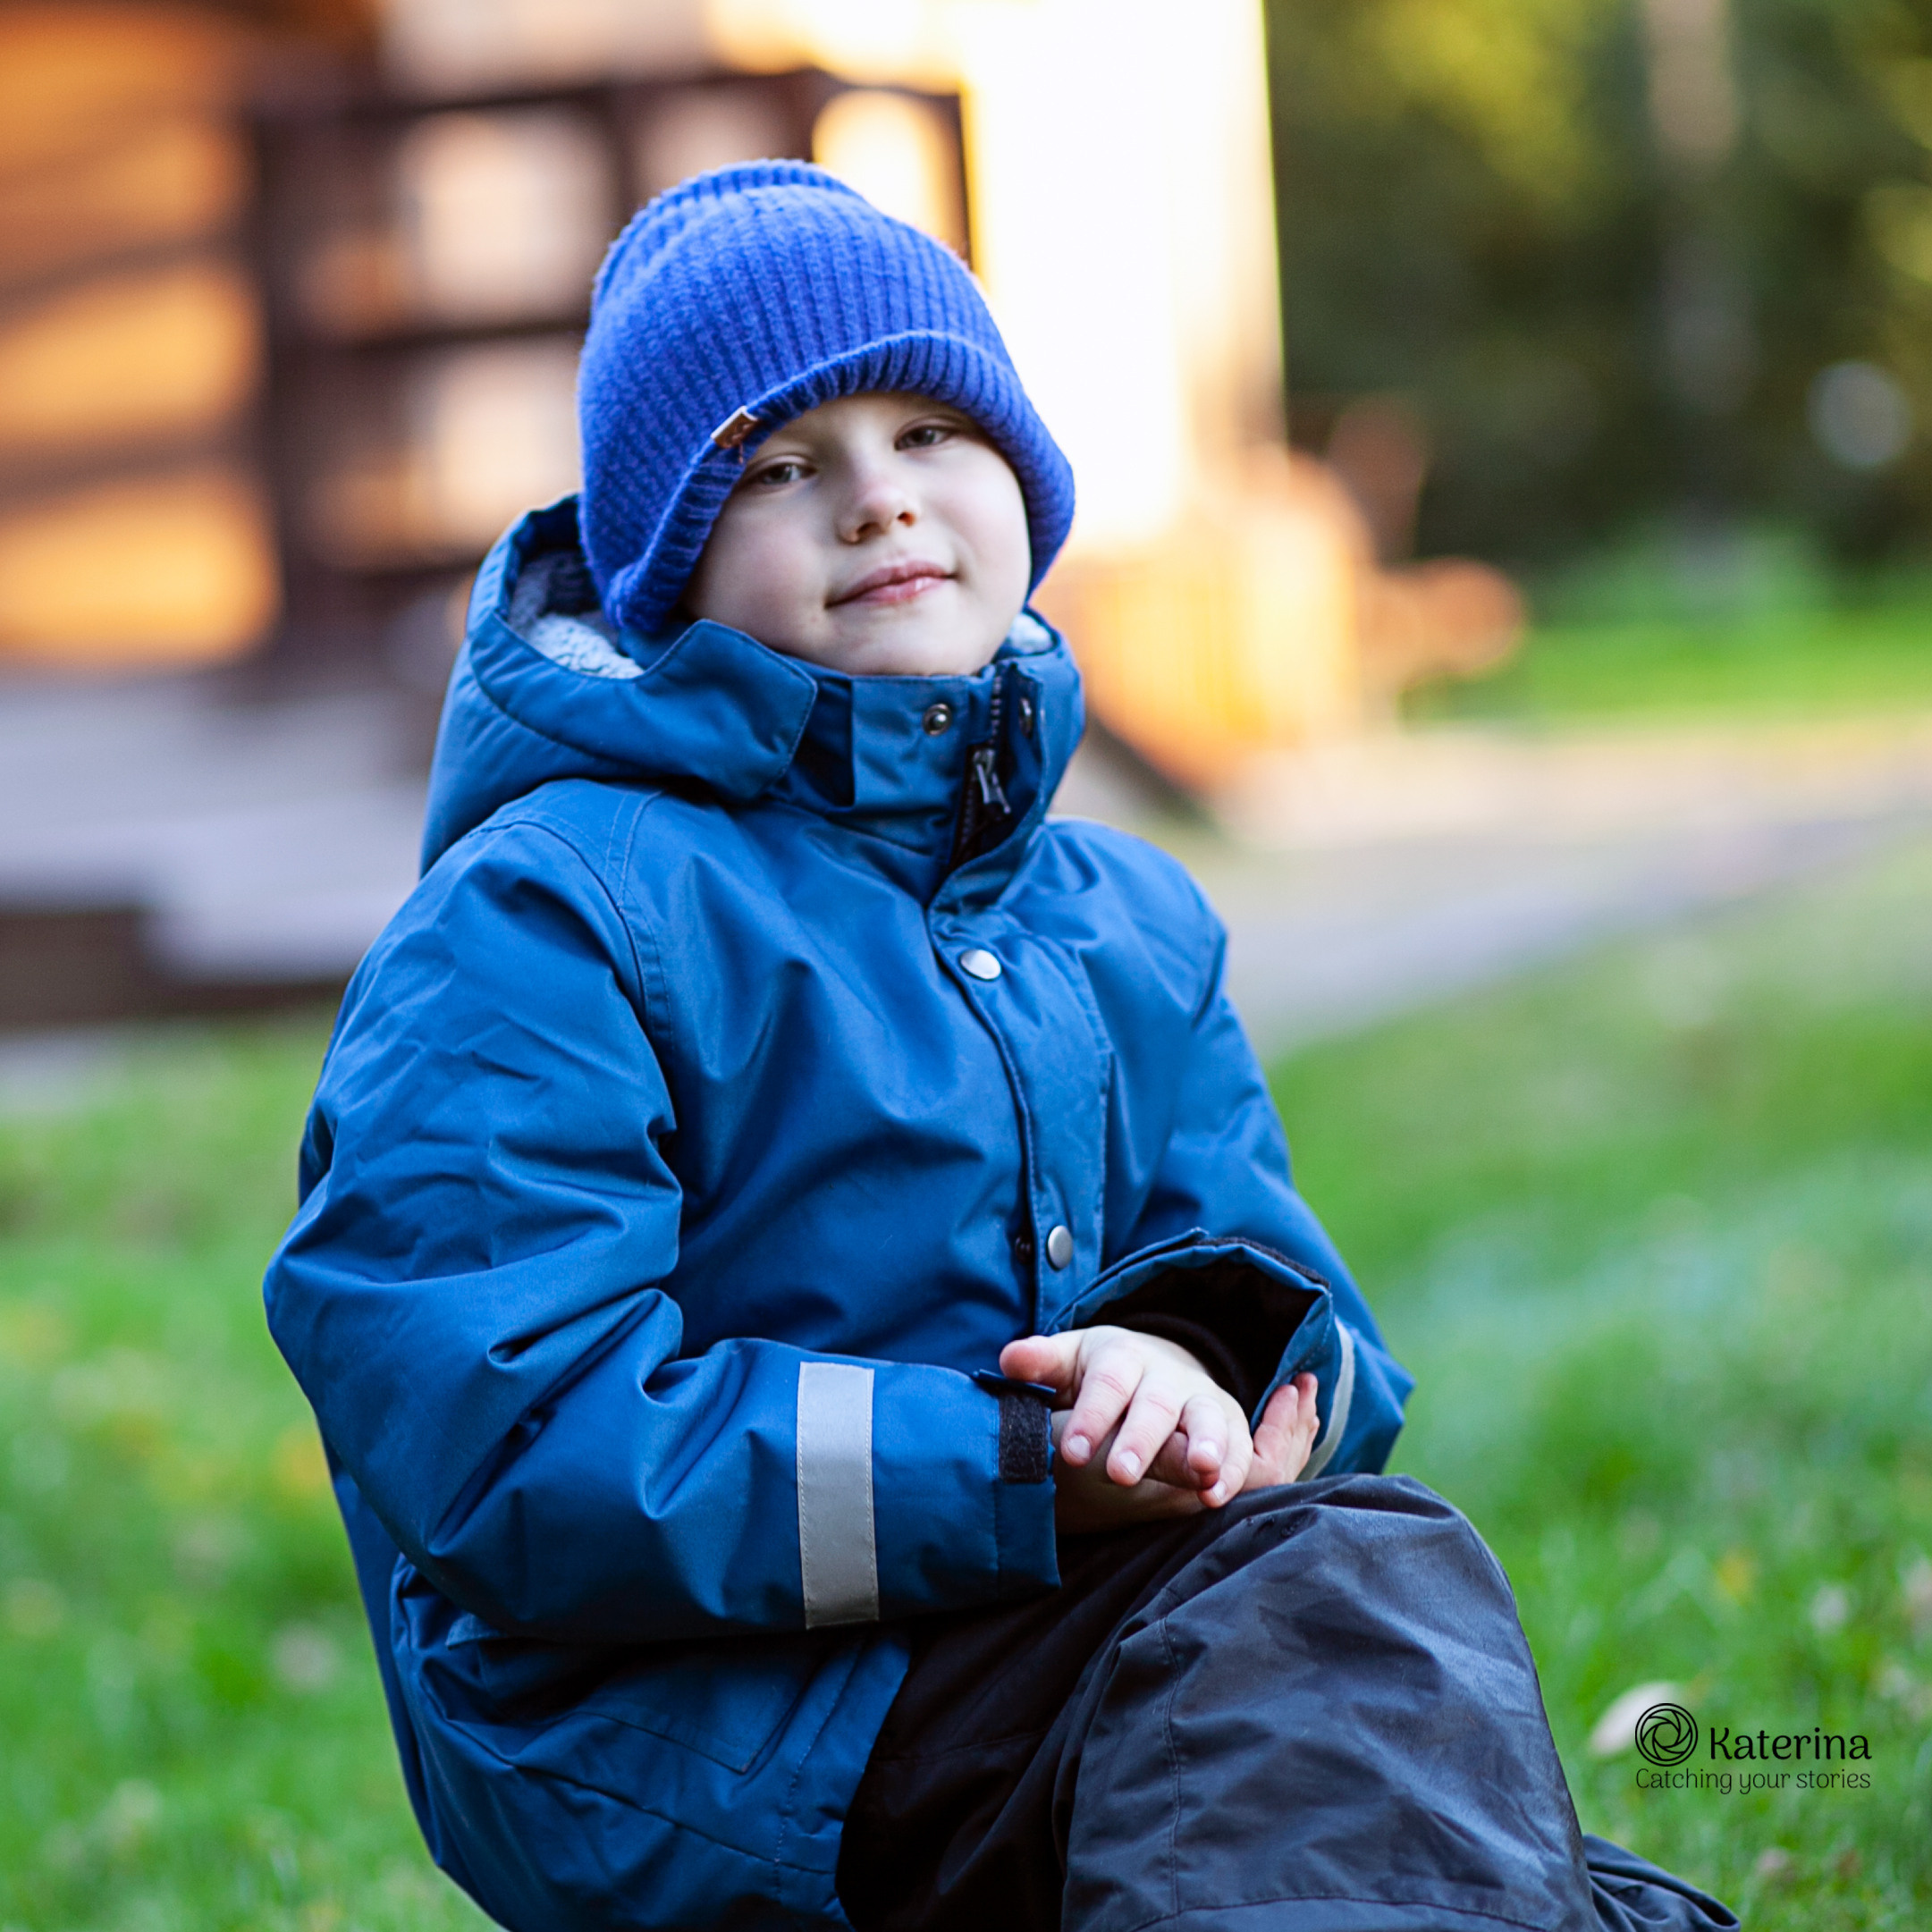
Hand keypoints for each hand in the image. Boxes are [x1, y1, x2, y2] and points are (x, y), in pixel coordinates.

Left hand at [999, 1326, 1320, 1531]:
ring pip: (1206, 1420)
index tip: (1070, 1452)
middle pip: (1154, 1405)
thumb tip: (1010, 1359)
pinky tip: (1216, 1497)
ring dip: (1205, 1446)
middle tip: (1120, 1474)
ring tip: (1201, 1473)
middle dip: (1140, 1440)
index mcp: (1121, 1357)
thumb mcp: (1067, 1363)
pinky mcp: (1228, 1429)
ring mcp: (1200, 1402)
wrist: (1156, 1367)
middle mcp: (1166, 1377)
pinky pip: (1237, 1449)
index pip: (1107, 1384)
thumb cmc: (1097, 1376)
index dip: (1091, 1416)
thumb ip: (1041, 1363)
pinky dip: (1232, 1472)